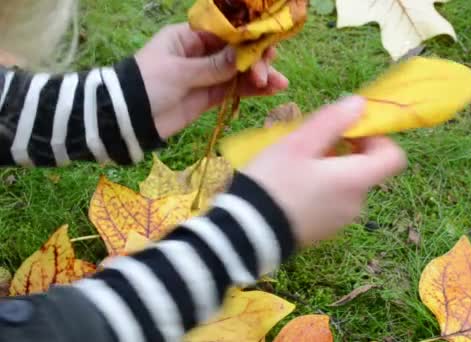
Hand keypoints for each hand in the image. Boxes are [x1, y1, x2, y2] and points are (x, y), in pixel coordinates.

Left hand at [134, 23, 288, 138]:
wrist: (129, 119)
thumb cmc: (147, 84)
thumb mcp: (179, 72)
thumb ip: (214, 66)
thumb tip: (244, 55)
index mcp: (188, 37)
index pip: (225, 32)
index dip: (247, 38)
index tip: (267, 44)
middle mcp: (200, 53)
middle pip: (236, 52)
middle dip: (255, 60)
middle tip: (265, 74)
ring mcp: (206, 75)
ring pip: (239, 72)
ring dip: (260, 76)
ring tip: (279, 84)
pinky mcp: (209, 97)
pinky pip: (235, 90)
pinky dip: (252, 90)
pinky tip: (270, 91)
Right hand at [243, 96, 407, 246]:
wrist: (246, 232)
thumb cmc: (274, 182)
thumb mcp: (299, 143)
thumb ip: (333, 121)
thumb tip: (359, 104)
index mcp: (356, 180)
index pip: (394, 156)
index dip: (378, 138)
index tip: (350, 130)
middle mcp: (356, 203)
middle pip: (367, 169)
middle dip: (346, 150)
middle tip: (313, 143)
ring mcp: (340, 220)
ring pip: (347, 184)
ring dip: (331, 169)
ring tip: (297, 164)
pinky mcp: (324, 231)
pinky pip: (333, 201)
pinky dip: (322, 188)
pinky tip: (293, 186)